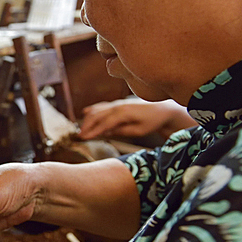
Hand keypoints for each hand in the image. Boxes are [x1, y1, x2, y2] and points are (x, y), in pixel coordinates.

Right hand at [78, 98, 193, 139]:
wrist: (162, 109)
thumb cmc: (152, 122)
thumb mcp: (139, 131)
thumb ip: (122, 131)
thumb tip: (106, 132)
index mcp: (123, 113)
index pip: (103, 123)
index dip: (92, 131)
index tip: (83, 138)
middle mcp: (118, 106)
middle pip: (96, 115)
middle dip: (86, 126)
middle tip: (79, 137)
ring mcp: (117, 103)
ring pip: (97, 110)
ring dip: (87, 119)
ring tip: (81, 130)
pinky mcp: (117, 103)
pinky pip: (101, 106)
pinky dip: (92, 110)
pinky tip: (85, 113)